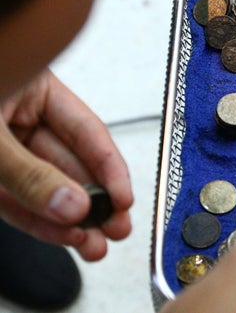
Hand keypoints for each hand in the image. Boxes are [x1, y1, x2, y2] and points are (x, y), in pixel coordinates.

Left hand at [0, 69, 132, 260]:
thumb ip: (29, 174)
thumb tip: (72, 205)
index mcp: (35, 90)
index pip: (87, 131)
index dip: (109, 168)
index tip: (124, 199)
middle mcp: (23, 119)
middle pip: (71, 165)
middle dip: (95, 202)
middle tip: (118, 228)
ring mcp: (5, 147)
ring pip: (47, 187)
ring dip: (70, 220)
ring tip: (95, 244)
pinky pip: (18, 200)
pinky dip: (39, 221)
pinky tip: (64, 236)